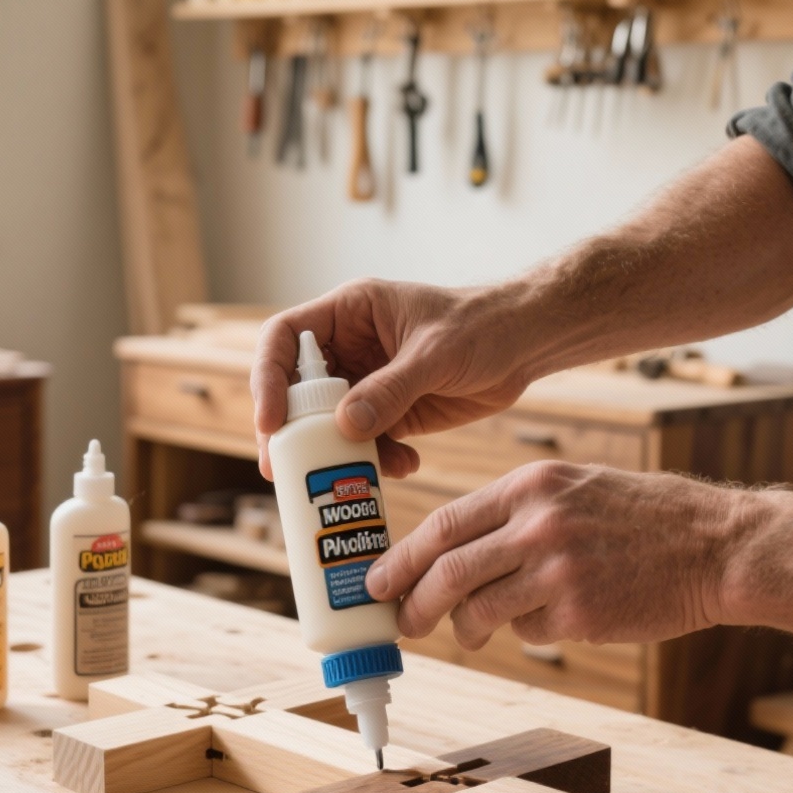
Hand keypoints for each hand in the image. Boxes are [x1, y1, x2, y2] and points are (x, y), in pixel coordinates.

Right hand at [251, 278, 531, 478]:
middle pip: (294, 391)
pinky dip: (376, 461)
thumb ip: (391, 389)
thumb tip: (344, 427)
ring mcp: (368, 384)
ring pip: (326, 425)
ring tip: (349, 479)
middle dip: (289, 433)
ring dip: (333, 455)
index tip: (271, 423)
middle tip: (281, 470)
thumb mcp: (436, 354)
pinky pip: (365, 444)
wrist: (525, 346)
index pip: (284, 339)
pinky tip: (405, 465)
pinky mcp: (391, 414)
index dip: (268, 378)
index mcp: (349, 313)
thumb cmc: (482, 327)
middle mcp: (349, 348)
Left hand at [366, 462, 742, 648]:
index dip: (402, 559)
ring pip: (480, 610)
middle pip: (448, 572)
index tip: (379, 581)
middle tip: (402, 622)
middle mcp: (539, 525)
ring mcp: (559, 572)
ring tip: (470, 631)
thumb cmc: (645, 517)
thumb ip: (516, 513)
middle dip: (413, 603)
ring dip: (465, 627)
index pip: (445, 525)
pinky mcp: (581, 615)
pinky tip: (554, 618)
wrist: (717, 546)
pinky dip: (527, 631)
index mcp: (533, 487)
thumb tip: (455, 552)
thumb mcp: (575, 488)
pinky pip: (529, 632)